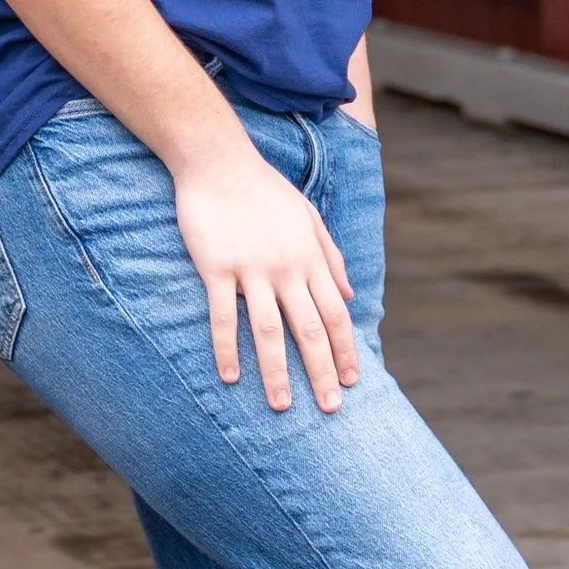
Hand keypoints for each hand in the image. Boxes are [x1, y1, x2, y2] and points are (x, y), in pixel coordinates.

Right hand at [172, 147, 360, 412]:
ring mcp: (251, 269)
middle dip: (322, 372)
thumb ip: (331, 257)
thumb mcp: (308, 216)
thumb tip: (350, 296)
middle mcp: (286, 267)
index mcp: (310, 257)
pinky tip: (230, 376)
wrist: (219, 159)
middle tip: (329, 409)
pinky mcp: (217, 268)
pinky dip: (227, 349)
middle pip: (310, 329)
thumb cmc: (263, 188)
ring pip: (269, 331)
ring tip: (281, 407)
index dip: (345, 350)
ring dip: (277, 372)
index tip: (351, 382)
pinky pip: (224, 316)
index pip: (335, 314)